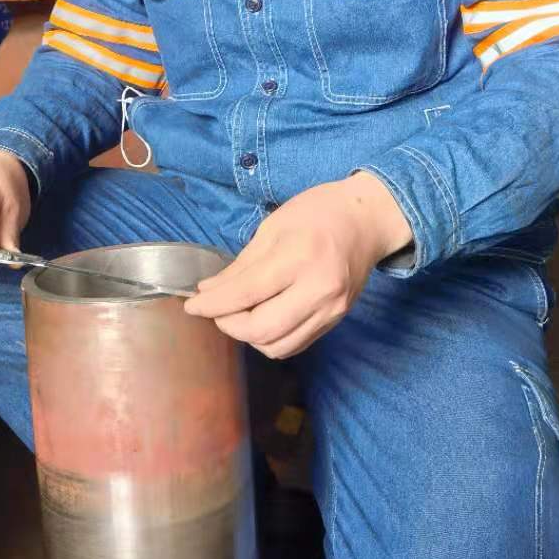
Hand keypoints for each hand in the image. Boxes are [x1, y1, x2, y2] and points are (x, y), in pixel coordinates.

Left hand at [184, 173, 412, 358]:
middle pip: (261, 329)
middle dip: (228, 324)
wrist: (367, 220)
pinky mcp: (336, 320)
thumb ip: (241, 265)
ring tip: (238, 315)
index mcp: (299, 256)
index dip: (212, 305)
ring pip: (277, 346)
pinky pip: (295, 344)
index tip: (192, 306)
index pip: (246, 294)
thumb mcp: (272, 226)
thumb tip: (208, 292)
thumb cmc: (318, 213)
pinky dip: (271, 340)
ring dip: (248, 337)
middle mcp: (319, 289)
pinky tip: (262, 320)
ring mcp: (331, 309)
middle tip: (216, 310)